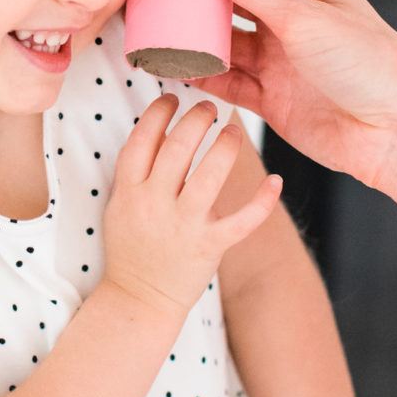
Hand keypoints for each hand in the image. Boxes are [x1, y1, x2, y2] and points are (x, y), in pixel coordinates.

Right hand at [102, 94, 280, 317]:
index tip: (171, 98)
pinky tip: (276, 181)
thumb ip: (137, 171)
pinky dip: (263, 200)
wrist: (140, 298)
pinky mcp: (210, 246)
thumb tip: (159, 128)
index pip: (141, 139)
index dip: (158, 113)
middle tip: (208, 108)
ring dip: (226, 146)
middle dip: (196, 120)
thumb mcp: (120, 205)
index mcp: (128, 191)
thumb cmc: (132, 247)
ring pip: (210, 174)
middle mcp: (154, 204)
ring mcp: (183, 225)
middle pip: (177, 148)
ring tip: (234, 131)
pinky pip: (243, 219)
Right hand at [194, 0, 396, 192]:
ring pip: (223, 45)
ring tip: (153, 31)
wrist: (396, 134)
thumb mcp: (302, 15)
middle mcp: (288, 23)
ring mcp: (279, 62)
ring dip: (193, 40)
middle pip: (229, 3)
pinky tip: (176, 69)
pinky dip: (201, 77)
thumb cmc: (371, 64)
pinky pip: (227, 84)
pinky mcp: (271, 100)